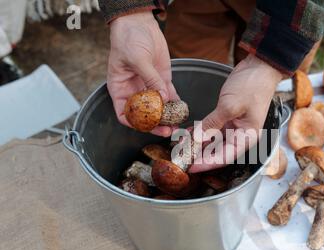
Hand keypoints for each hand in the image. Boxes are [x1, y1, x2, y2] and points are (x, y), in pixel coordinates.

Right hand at [107, 12, 177, 135]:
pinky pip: (169, 95)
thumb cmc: (128, 39)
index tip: (146, 128)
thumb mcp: (137, 59)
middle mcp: (134, 91)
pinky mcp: (161, 80)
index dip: (134, 123)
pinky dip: (175, 103)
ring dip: (167, 117)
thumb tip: (162, 98)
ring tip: (177, 125)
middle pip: (144, 114)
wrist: (139, 23)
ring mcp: (148, 86)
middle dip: (155, 124)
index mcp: (120, 89)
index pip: (124, 113)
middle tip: (167, 130)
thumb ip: (150, 79)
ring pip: (158, 107)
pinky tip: (181, 110)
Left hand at [189, 55, 282, 172]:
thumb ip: (213, 123)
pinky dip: (201, 131)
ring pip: (213, 142)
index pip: (223, 158)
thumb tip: (198, 138)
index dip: (205, 164)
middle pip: (217, 152)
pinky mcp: (228, 118)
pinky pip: (213, 130)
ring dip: (198, 143)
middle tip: (181, 156)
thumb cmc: (253, 86)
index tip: (190, 167)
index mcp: (246, 138)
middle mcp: (241, 136)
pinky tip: (188, 132)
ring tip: (181, 144)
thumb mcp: (230, 105)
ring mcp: (234, 127)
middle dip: (199, 155)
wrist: (260, 67)